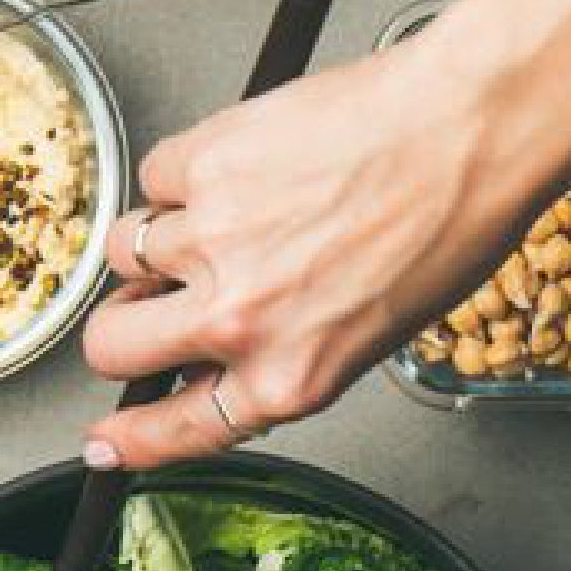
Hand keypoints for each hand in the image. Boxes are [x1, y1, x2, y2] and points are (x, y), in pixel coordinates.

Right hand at [83, 31, 520, 468]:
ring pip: (122, 255)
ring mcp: (212, 241)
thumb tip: (210, 364)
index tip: (101, 443)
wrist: (469, 127)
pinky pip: (154, 177)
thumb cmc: (445, 226)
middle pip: (111, 347)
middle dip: (121, 332)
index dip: (126, 441)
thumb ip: (277, 362)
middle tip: (147, 308)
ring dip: (154, 243)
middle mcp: (238, 321)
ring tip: (221, 217)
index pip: (174, 430)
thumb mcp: (363, 338)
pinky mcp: (205, 164)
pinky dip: (182, 175)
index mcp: (284, 378)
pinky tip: (238, 165)